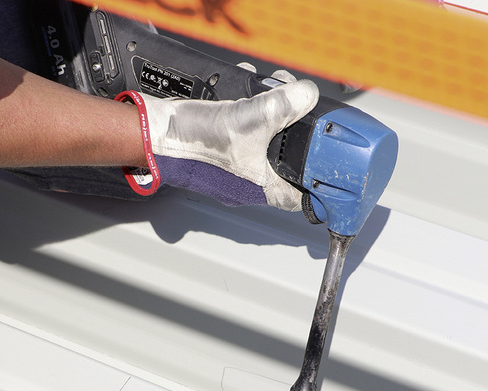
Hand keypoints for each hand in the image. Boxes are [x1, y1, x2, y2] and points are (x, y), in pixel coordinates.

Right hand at [118, 74, 318, 210]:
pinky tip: (247, 99)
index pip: (302, 197)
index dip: (318, 184)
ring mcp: (233, 172)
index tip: (329, 169)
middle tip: (302, 120)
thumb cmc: (196, 143)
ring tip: (273, 100)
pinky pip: (244, 140)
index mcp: (261, 188)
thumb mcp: (252, 118)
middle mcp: (248, 186)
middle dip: (295, 138)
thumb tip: (306, 96)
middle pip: (285, 167)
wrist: (158, 135)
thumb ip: (284, 105)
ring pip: (264, 150)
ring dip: (271, 123)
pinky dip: (249, 119)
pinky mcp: (220, 156)